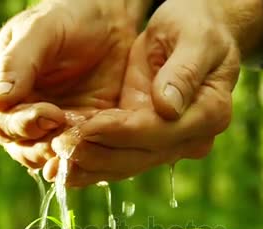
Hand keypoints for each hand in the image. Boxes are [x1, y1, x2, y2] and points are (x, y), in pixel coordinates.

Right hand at [0, 0, 148, 168]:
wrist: (111, 22)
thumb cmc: (70, 18)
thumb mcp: (41, 31)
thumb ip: (17, 63)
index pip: (0, 120)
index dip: (22, 124)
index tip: (52, 114)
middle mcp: (17, 114)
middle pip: (20, 146)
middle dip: (43, 145)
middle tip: (69, 136)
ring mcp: (47, 129)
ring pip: (46, 158)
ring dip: (62, 157)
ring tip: (83, 146)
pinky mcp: (77, 135)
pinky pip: (75, 156)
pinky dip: (83, 159)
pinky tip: (98, 154)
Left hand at [45, 0, 262, 185]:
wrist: (198, 32)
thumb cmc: (198, 28)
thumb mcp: (194, 38)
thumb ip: (183, 72)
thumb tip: (167, 107)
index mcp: (210, 112)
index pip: (160, 131)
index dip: (122, 131)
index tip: (88, 126)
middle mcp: (192, 137)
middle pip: (140, 156)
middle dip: (98, 153)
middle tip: (60, 147)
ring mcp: (170, 143)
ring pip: (126, 164)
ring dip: (88, 165)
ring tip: (53, 162)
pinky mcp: (148, 140)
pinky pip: (119, 157)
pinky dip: (91, 163)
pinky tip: (62, 164)